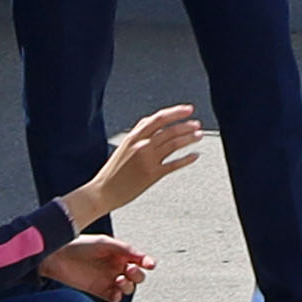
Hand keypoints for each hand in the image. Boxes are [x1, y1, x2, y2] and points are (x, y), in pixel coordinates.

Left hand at [41, 236, 149, 301]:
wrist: (58, 256)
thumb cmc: (80, 245)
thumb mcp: (105, 243)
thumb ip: (125, 249)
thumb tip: (143, 258)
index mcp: (121, 254)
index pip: (140, 260)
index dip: (148, 262)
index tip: (150, 264)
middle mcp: (117, 267)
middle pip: (137, 276)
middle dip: (138, 275)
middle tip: (129, 270)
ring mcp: (109, 279)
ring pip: (128, 288)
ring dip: (128, 286)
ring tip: (119, 280)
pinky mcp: (99, 290)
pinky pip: (115, 297)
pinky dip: (118, 296)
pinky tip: (114, 291)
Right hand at [83, 105, 206, 214]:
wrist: (102, 192)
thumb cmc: (113, 170)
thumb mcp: (124, 146)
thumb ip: (139, 133)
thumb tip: (155, 121)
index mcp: (133, 137)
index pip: (159, 118)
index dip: (176, 112)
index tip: (188, 110)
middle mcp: (141, 146)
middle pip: (169, 130)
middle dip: (187, 125)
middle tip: (198, 124)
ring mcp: (147, 160)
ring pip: (174, 144)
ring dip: (189, 138)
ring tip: (199, 136)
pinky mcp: (152, 175)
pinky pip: (174, 164)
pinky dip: (187, 159)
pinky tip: (195, 156)